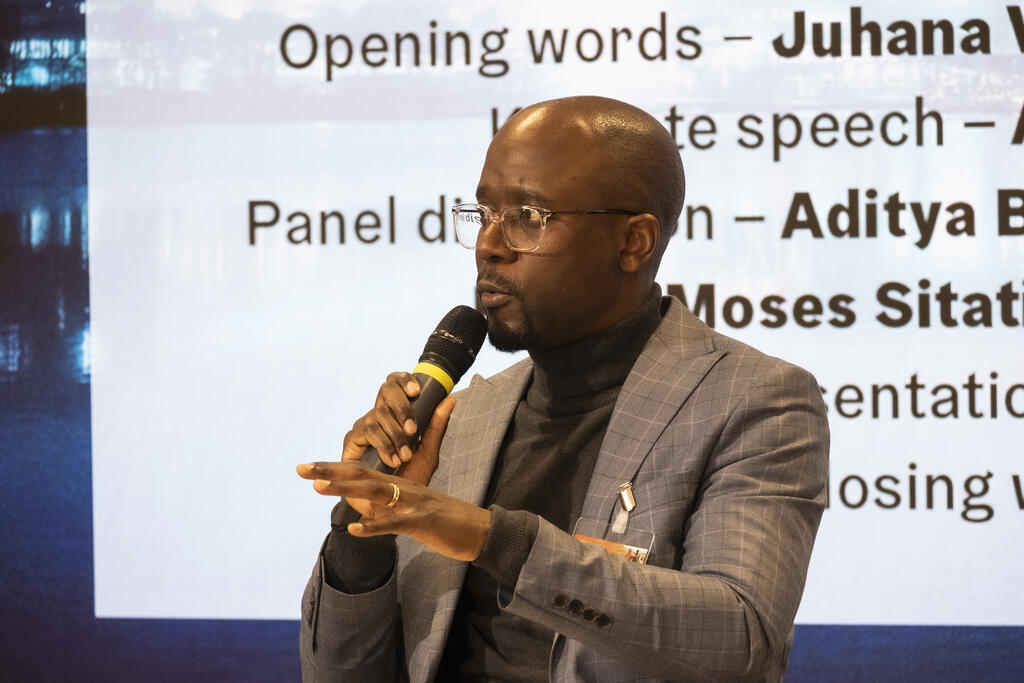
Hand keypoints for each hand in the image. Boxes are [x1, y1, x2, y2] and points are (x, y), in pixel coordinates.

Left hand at [296, 461, 491, 561]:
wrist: (477, 529)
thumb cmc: (442, 520)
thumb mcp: (410, 510)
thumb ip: (386, 507)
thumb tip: (361, 508)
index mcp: (398, 484)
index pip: (360, 472)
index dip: (332, 469)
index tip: (305, 467)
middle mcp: (402, 488)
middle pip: (361, 475)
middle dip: (329, 471)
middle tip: (300, 468)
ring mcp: (412, 503)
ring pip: (375, 492)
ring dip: (345, 488)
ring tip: (318, 486)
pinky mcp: (421, 521)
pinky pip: (394, 523)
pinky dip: (374, 526)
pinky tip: (353, 529)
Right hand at [342, 371, 455, 485]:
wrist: (394, 506)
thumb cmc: (410, 478)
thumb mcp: (428, 451)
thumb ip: (436, 425)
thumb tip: (450, 398)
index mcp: (397, 413)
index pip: (397, 383)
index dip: (404, 380)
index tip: (418, 391)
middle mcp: (379, 415)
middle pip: (385, 390)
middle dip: (402, 407)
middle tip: (413, 430)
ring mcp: (364, 427)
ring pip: (378, 414)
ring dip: (394, 435)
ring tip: (405, 456)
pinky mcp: (351, 442)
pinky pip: (366, 432)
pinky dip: (382, 445)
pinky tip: (392, 460)